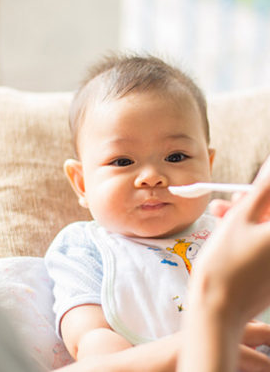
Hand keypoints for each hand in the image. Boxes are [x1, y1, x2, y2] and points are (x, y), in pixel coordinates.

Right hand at [177, 156, 269, 371]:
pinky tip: (228, 233)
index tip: (254, 187)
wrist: (216, 308)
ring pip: (267, 230)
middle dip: (255, 203)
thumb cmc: (224, 264)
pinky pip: (264, 245)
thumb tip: (269, 172)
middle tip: (232, 200)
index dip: (265, 191)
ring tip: (220, 215)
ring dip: (248, 218)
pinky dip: (250, 235)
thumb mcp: (239, 219)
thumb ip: (260, 192)